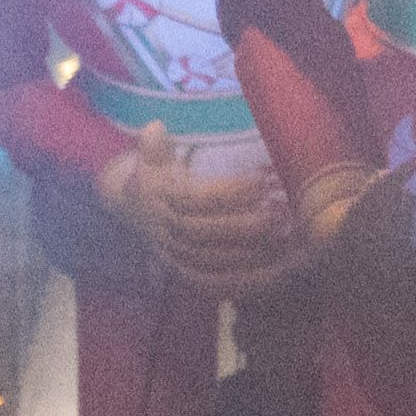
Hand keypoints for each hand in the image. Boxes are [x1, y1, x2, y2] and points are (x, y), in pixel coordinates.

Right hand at [96, 126, 300, 293]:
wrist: (129, 210)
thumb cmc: (155, 177)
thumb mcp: (152, 159)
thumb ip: (155, 147)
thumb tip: (154, 129)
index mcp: (158, 198)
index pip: (192, 198)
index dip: (228, 192)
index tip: (263, 180)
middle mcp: (162, 230)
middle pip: (201, 234)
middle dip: (243, 226)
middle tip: (281, 214)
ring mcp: (172, 256)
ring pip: (209, 262)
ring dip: (249, 255)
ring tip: (286, 242)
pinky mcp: (184, 275)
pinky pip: (213, 286)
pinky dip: (244, 283)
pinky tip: (277, 274)